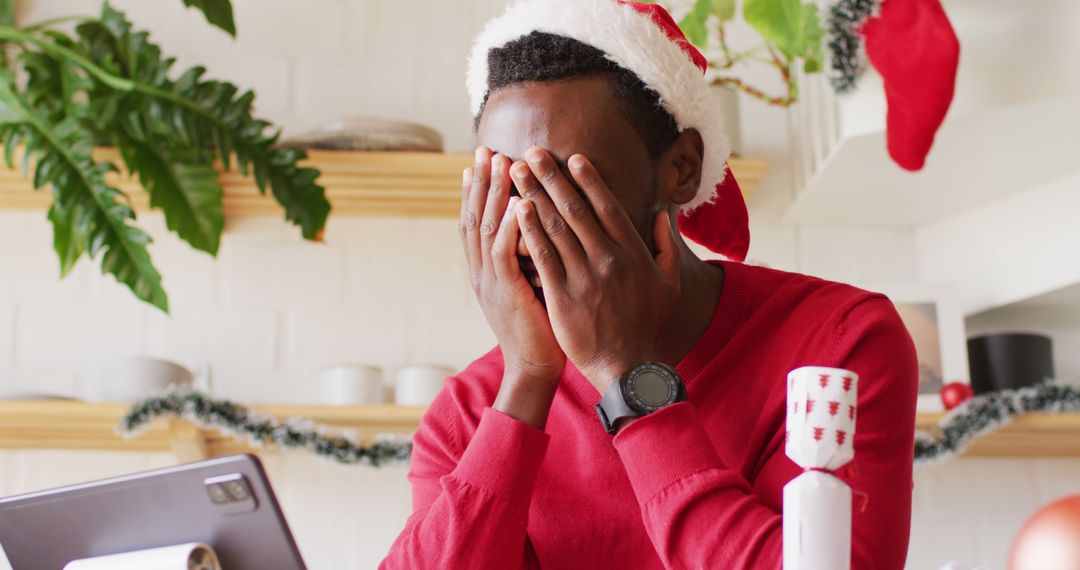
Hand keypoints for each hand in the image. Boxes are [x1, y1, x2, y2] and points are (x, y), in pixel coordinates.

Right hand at [461, 147, 565, 426]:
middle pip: (474, 215)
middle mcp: (482, 271)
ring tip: (499, 162)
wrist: (534, 367)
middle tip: (483, 148)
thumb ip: (532, 255)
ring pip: (486, 227)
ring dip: (492, 193)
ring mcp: (490, 281)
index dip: (478, 189)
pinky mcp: (506, 293)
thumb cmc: (541, 328)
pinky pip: (502, 253)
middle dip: (480, 180)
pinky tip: (516, 203)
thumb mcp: (533, 284)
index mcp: (488, 268)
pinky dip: (508, 226)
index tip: (483, 159)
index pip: (478, 219)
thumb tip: (545, 227)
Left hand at [510, 147, 681, 392]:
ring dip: (535, 194)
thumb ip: (666, 247)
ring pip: (556, 227)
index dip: (588, 180)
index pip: (607, 207)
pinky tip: (516, 210)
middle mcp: (609, 259)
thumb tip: (662, 215)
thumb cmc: (646, 325)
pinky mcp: (563, 296)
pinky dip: (529, 230)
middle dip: (552, 177)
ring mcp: (585, 277)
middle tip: (532, 152)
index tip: (572, 158)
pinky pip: (543, 256)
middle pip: (576, 209)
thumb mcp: (669, 284)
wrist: (626, 367)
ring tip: (516, 172)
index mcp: (633, 253)